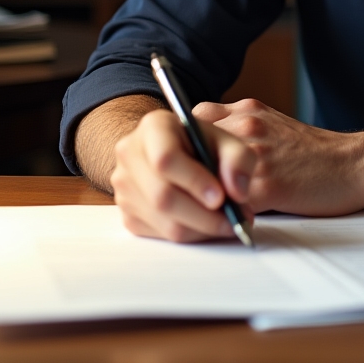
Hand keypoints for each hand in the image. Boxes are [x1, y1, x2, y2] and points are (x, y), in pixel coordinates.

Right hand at [110, 107, 254, 242]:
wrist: (176, 151)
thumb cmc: (202, 144)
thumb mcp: (227, 140)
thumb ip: (239, 159)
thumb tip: (237, 192)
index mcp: (153, 127)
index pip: (166, 158)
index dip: (194, 181)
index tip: (221, 197)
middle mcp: (131, 155)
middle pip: (163, 196)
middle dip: (204, 215)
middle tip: (235, 219)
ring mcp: (125, 187)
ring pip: (164, 221)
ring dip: (202, 229)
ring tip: (230, 222)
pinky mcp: (129, 214)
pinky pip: (162, 235)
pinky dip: (192, 235)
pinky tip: (210, 224)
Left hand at [193, 98, 363, 216]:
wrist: (354, 164)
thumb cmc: (315, 151)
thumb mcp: (274, 122)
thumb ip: (241, 125)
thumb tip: (205, 136)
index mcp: (248, 110)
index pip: (195, 118)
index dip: (187, 140)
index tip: (185, 157)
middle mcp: (248, 126)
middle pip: (193, 146)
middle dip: (186, 168)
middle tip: (187, 187)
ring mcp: (255, 155)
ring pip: (205, 175)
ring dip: (201, 195)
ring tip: (204, 209)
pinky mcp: (266, 186)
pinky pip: (227, 204)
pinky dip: (222, 216)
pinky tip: (226, 223)